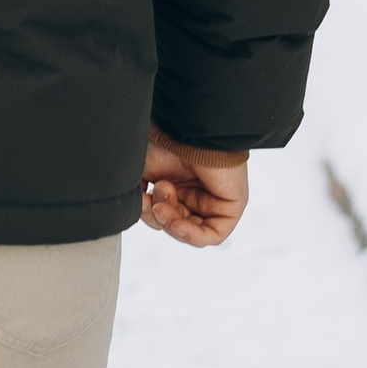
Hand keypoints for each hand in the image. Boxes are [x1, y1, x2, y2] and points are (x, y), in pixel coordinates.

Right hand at [142, 131, 250, 246]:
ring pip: (191, 232)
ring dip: (171, 225)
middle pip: (174, 225)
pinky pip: (212, 235)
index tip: (142, 197)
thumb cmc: (165, 143)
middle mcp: (195, 194)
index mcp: (177, 185)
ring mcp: (213, 202)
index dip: (149, 214)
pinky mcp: (229, 209)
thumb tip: (137, 211)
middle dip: (159, 218)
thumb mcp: (141, 172)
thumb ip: (138, 196)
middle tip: (152, 200)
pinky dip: (191, 235)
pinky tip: (176, 224)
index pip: (163, 215)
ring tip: (162, 205)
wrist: (187, 132)